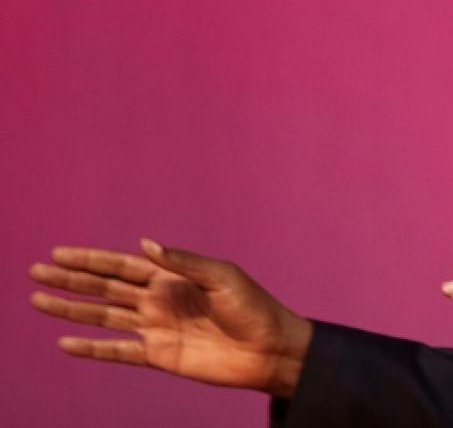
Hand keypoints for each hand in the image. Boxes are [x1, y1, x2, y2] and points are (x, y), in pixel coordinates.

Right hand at [29, 239, 312, 397]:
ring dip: (71, 311)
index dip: (90, 259)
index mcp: (172, 276)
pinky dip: (92, 348)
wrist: (268, 349)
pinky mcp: (158, 356)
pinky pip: (117, 351)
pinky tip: (66, 343)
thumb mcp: (222, 276)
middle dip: (71, 280)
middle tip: (36, 272)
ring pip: (103, 317)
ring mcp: (156, 328)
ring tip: (38, 301)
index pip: (122, 265)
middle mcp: (159, 300)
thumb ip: (183, 262)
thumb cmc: (253, 306)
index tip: (59, 253)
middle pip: (104, 288)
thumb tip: (145, 244)